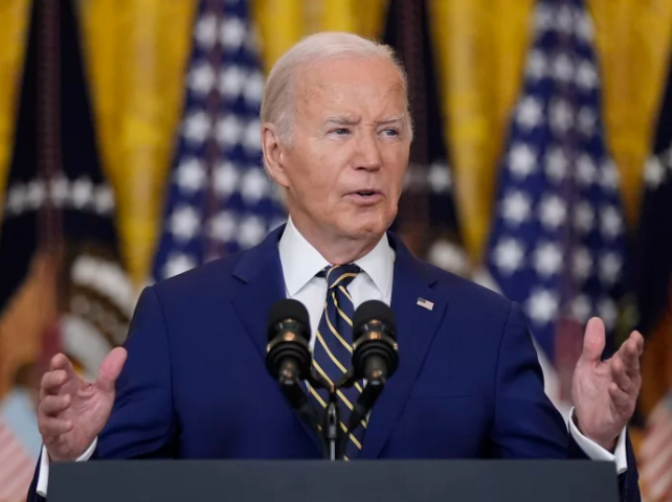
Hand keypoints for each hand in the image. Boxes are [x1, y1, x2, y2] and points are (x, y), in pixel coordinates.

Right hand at [38, 348, 126, 460]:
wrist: (83, 441)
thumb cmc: (90, 412)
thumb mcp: (104, 393)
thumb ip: (109, 374)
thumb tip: (122, 350)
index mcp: (69, 384)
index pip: (60, 369)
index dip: (59, 363)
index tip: (59, 359)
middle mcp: (56, 396)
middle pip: (46, 383)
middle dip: (52, 378)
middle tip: (63, 376)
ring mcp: (51, 414)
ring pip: (46, 404)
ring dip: (56, 402)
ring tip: (67, 400)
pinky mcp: (50, 431)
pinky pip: (49, 427)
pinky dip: (58, 425)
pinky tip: (69, 424)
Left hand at [572, 317, 643, 450]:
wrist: (586, 420)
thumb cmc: (591, 391)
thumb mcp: (587, 365)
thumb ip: (592, 346)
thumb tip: (596, 319)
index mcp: (619, 367)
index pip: (628, 354)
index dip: (633, 345)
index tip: (635, 335)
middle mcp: (626, 381)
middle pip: (631, 366)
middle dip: (631, 355)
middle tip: (631, 343)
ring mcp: (624, 396)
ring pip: (627, 384)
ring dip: (622, 374)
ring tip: (616, 363)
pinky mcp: (619, 412)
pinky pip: (621, 403)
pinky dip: (617, 395)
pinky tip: (613, 387)